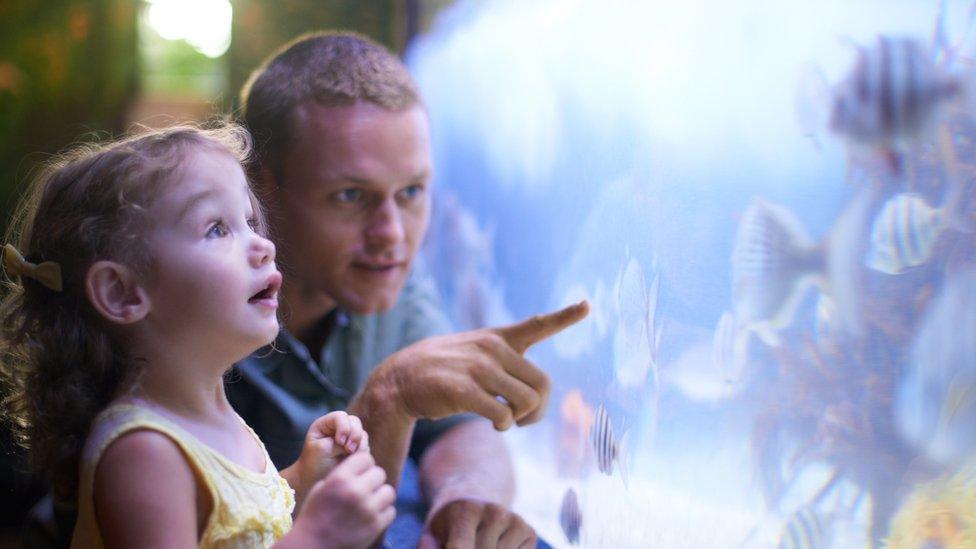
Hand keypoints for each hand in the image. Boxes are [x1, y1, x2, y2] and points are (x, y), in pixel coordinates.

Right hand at [287, 451, 395, 548]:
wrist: (312, 545)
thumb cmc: (315, 515)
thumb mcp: (322, 487)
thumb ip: (343, 475)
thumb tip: (363, 466)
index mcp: (340, 478)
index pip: (366, 458)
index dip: (363, 466)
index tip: (359, 474)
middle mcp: (355, 490)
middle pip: (380, 473)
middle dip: (372, 481)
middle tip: (364, 490)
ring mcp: (368, 508)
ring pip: (389, 492)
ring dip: (381, 497)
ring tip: (369, 503)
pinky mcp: (376, 525)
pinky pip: (391, 511)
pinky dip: (383, 514)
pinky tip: (370, 517)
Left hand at [289, 411, 368, 508]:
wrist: (314, 482)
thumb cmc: (313, 465)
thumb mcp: (322, 449)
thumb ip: (339, 441)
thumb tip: (358, 442)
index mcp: (325, 424)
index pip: (340, 417)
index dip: (344, 428)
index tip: (340, 442)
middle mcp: (337, 428)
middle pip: (355, 422)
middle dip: (355, 436)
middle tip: (349, 450)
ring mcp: (348, 438)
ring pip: (362, 434)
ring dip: (359, 445)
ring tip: (350, 457)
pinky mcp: (355, 449)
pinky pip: (365, 446)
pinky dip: (362, 453)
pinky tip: (353, 461)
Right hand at [370, 301, 588, 429]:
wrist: (398, 380)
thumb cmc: (441, 370)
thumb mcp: (471, 351)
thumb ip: (502, 361)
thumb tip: (534, 393)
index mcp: (496, 338)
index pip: (537, 325)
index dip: (565, 316)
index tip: (587, 305)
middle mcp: (491, 349)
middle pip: (542, 382)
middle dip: (539, 407)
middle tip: (524, 418)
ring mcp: (478, 368)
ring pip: (527, 401)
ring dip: (521, 419)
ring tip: (505, 421)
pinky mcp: (464, 390)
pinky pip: (504, 414)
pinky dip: (504, 425)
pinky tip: (493, 423)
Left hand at [418, 499, 536, 548]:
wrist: (473, 502)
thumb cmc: (448, 527)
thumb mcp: (431, 537)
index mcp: (465, 510)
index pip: (460, 548)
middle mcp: (494, 511)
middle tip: (463, 543)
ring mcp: (514, 519)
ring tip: (477, 544)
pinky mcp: (529, 530)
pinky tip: (495, 546)